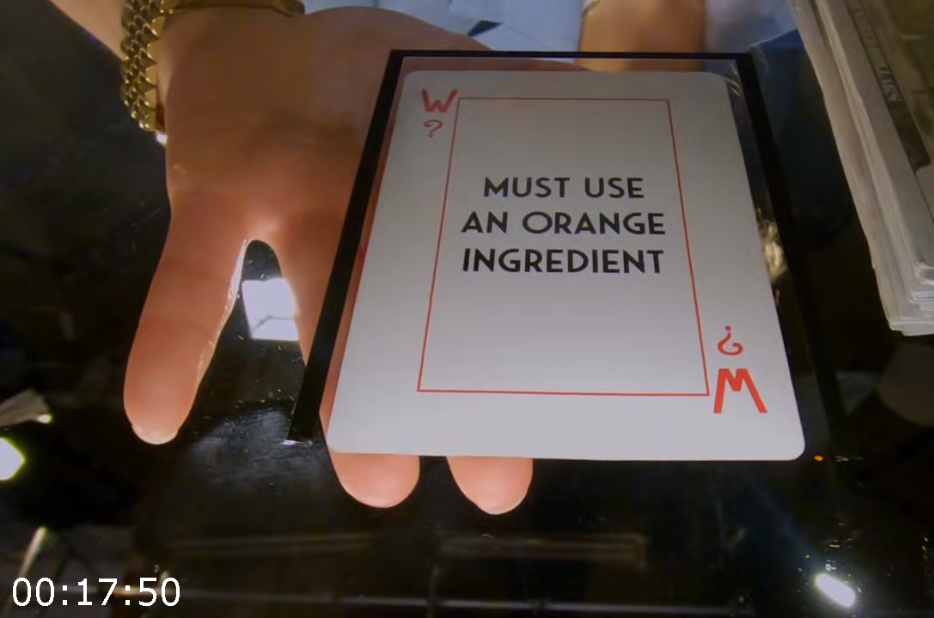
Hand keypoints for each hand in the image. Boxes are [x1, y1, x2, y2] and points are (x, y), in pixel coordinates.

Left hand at [124, 7, 531, 513]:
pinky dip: (174, 341)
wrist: (252, 38)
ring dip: (346, 399)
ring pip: (324, 315)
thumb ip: (504, 97)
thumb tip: (586, 102)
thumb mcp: (440, 75)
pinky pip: (194, 276)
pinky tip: (156, 417)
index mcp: (424, 205)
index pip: (479, 292)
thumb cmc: (358, 75)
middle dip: (452, 407)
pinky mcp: (210, 197)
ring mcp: (292, 219)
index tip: (564, 417)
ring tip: (382, 481)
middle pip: (417, 325)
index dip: (515, 355)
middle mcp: (365, 231)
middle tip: (495, 483)